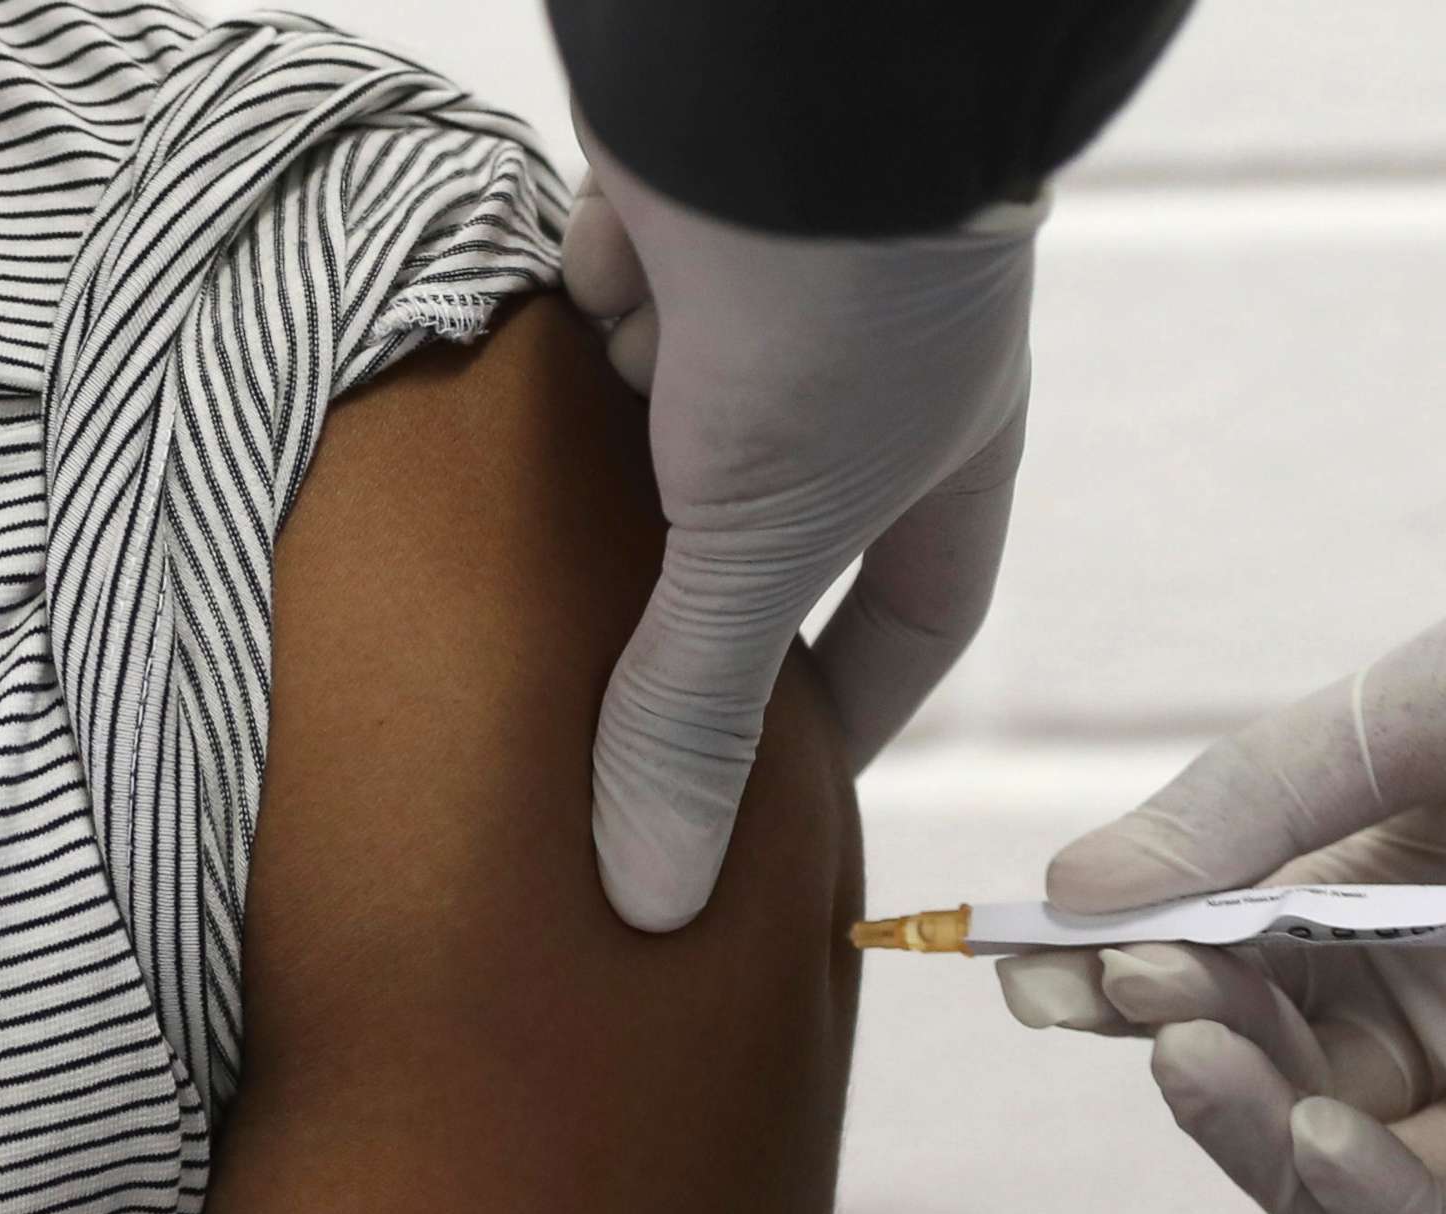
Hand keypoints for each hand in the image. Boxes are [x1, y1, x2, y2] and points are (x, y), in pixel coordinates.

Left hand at [563, 120, 1039, 928]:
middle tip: (616, 718)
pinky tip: (503, 415)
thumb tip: (653, 899)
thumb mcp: (766, 539)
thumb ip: (700, 707)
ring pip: (672, 426)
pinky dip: (561, 359)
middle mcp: (864, 386)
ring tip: (523, 595)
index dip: (858, 710)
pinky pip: (598, 314)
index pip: (914, 620)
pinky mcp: (663, 221)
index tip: (785, 795)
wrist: (786, 76)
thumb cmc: (847, 315)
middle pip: (776, 534)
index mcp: (943, 464)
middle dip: (702, 614)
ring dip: (613, 484)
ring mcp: (764, 298)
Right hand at [999, 420, 1445, 1213]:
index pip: (1234, 974)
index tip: (1034, 957)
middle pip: (1284, 1083)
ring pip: (1366, 1179)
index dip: (1133, 976)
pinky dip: (1386, 1205)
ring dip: (1261, 1132)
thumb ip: (1257, 808)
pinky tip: (1315, 1131)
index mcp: (1405, 897)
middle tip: (1131, 983)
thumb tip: (1070, 901)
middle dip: (1190, 1040)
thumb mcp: (1421, 713)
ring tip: (1191, 1044)